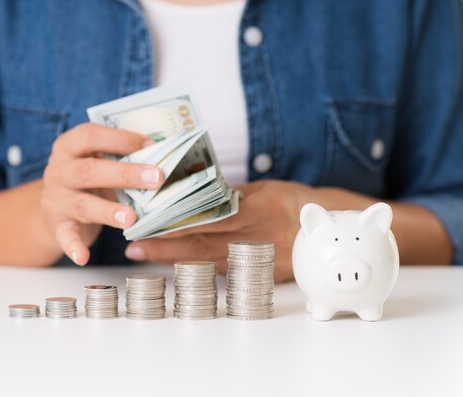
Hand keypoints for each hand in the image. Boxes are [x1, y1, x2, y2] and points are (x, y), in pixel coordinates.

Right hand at [40, 123, 163, 265]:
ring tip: (132, 218)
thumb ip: (120, 155)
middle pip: (90, 171)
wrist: (51, 209)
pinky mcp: (57, 226)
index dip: (121, 139)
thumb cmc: (86, 179)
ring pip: (83, 204)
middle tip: (157, 178)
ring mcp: (57, 199)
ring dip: (108, 211)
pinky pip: (65, 236)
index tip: (151, 145)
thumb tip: (163, 151)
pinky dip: (74, 247)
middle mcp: (59, 171)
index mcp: (69, 146)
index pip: (91, 136)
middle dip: (125, 174)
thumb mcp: (97, 160)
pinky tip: (84, 257)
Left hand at [124, 180, 318, 281]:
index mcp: (256, 212)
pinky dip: (197, 267)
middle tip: (134, 247)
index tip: (149, 224)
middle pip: (203, 245)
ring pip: (208, 262)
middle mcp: (255, 239)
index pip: (210, 219)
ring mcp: (257, 260)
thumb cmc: (293, 200)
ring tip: (144, 255)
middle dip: (165, 247)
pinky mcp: (261, 274)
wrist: (328, 226)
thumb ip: (231, 194)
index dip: (178, 224)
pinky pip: (224, 270)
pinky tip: (175, 264)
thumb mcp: (264, 189)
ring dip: (174, 259)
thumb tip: (196, 193)